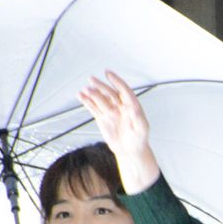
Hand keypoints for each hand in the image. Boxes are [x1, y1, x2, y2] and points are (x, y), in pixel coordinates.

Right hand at [77, 71, 160, 189]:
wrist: (129, 150)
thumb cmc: (139, 138)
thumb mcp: (142, 129)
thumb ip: (139, 119)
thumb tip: (135, 110)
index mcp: (131, 105)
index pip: (123, 90)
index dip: (116, 81)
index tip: (108, 73)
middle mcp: (120, 105)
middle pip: (109, 92)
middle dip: (100, 86)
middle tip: (91, 79)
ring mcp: (110, 111)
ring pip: (100, 99)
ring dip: (92, 94)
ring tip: (84, 90)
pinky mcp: (101, 118)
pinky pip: (93, 108)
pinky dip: (87, 102)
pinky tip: (80, 96)